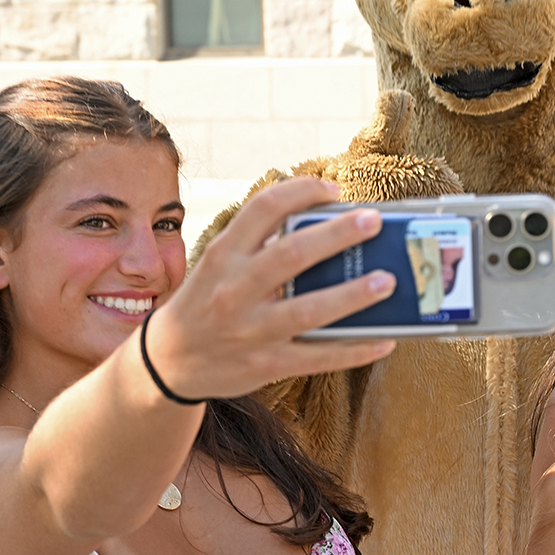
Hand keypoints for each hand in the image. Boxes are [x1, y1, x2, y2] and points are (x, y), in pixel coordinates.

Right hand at [146, 177, 395, 399]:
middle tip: (373, 221)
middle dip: (337, 235)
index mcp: (223, 255)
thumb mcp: (219, 266)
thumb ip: (260, 246)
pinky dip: (355, 349)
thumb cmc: (206, 303)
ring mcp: (250, 331)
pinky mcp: (266, 365)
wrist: (168, 362)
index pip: (263, 209)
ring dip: (353, 294)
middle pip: (292, 255)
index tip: (334, 189)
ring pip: (310, 310)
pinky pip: (318, 357)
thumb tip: (327, 227)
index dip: (302, 192)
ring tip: (387, 280)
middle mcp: (234, 290)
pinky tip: (384, 339)